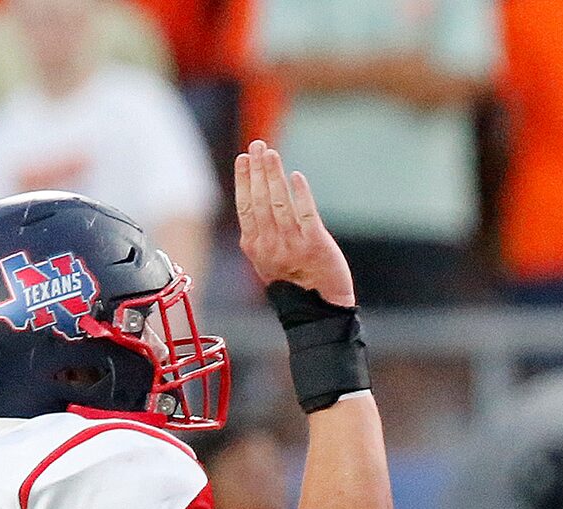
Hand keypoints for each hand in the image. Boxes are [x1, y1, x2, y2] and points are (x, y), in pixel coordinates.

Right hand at [235, 140, 354, 306]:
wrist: (318, 308)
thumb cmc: (294, 280)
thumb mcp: (267, 258)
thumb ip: (259, 232)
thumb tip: (253, 197)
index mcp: (254, 246)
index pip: (245, 205)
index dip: (244, 179)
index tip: (243, 158)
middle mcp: (270, 244)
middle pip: (260, 199)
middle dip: (258, 170)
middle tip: (258, 146)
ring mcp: (292, 245)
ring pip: (279, 203)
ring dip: (274, 175)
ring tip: (272, 154)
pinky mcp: (315, 245)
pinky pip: (305, 214)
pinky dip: (300, 194)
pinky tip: (295, 177)